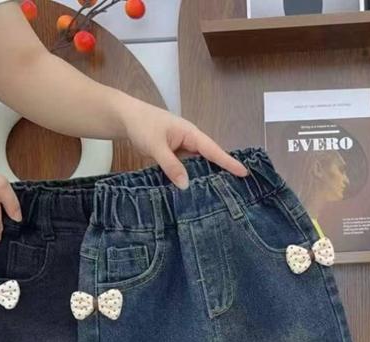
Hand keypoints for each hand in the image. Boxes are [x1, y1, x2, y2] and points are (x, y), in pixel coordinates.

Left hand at [119, 99, 247, 188]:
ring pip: (199, 165)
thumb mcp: (156, 146)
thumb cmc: (142, 125)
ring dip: (206, 177)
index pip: (213, 150)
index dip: (228, 162)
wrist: (125, 117)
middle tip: (238, 189)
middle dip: (223, 171)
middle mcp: (190, 141)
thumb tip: (186, 185)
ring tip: (220, 194)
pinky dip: (192, 177)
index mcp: (190, 134)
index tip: (244, 173)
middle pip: (210, 158)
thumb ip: (171, 165)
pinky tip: (195, 190)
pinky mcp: (175, 155)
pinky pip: (187, 168)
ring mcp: (183, 148)